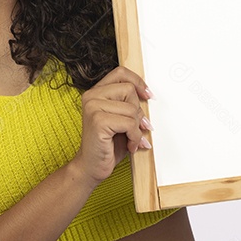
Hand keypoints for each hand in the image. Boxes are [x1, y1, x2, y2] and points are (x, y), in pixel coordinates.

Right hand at [71, 66, 153, 185]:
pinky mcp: (98, 121)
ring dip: (137, 128)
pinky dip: (135, 137)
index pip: (120, 73)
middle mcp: (91, 96)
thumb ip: (130, 105)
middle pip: (129, 90)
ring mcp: (93, 107)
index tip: (148, 95)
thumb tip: (149, 95)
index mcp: (96, 92)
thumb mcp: (121, 119)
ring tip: (132, 139)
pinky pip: (129, 123)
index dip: (137, 82)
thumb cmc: (107, 145)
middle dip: (138, 112)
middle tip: (137, 128)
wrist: (91, 168)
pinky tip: (130, 145)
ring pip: (131, 109)